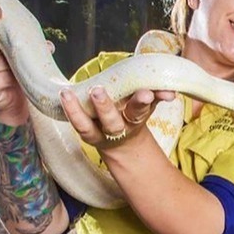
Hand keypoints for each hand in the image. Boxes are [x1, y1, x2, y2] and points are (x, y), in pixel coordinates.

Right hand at [0, 0, 29, 124]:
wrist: (14, 100)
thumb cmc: (9, 64)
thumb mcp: (8, 41)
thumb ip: (3, 19)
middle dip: (5, 45)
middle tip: (16, 47)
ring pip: (0, 60)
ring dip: (17, 62)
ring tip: (20, 67)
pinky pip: (5, 76)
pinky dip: (17, 76)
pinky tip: (18, 80)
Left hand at [59, 86, 175, 151]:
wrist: (123, 142)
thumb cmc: (134, 114)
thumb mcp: (149, 105)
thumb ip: (158, 95)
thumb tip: (170, 92)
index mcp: (135, 119)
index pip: (140, 110)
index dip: (142, 102)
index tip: (145, 93)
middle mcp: (117, 129)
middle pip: (112, 122)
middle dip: (106, 108)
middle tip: (98, 91)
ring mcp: (99, 132)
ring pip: (87, 126)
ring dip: (77, 111)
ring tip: (67, 93)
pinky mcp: (86, 133)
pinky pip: (76, 124)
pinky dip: (69, 111)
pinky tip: (63, 95)